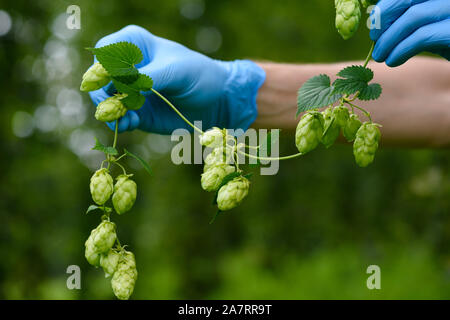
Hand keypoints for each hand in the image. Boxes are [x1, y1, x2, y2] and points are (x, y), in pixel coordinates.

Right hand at [89, 25, 264, 133]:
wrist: (216, 102)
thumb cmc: (200, 76)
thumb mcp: (177, 71)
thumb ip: (150, 76)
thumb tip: (125, 86)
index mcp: (134, 45)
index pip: (105, 53)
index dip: (104, 68)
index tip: (116, 82)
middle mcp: (126, 68)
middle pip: (98, 79)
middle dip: (104, 94)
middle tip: (117, 106)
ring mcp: (129, 91)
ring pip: (105, 101)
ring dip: (111, 112)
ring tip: (128, 118)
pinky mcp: (135, 112)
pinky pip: (118, 119)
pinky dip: (121, 123)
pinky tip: (132, 123)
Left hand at [370, 0, 449, 66]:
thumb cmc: (448, 41)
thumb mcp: (429, 24)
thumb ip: (410, 19)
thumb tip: (376, 19)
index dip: (385, 6)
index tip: (374, 25)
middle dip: (384, 19)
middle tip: (375, 40)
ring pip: (411, 18)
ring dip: (388, 40)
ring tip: (380, 56)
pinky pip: (421, 37)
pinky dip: (400, 50)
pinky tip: (393, 60)